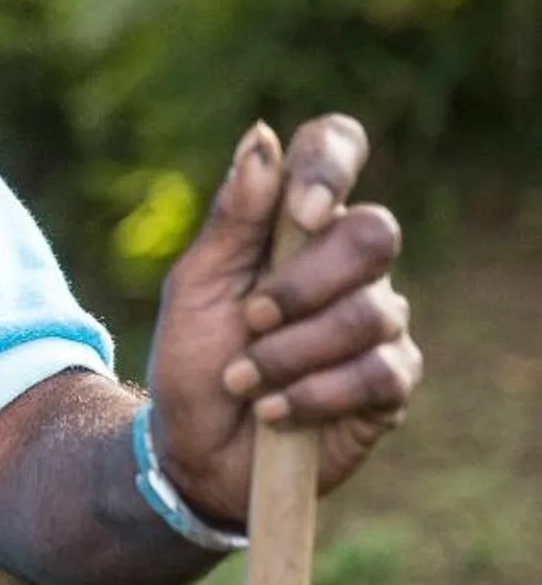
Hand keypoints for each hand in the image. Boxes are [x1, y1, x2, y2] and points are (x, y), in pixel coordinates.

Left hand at [144, 115, 421, 529]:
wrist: (193, 448)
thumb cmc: (193, 358)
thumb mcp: (195, 285)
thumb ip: (232, 217)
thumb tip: (262, 137)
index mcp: (296, 225)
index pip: (336, 150)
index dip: (330, 165)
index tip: (299, 212)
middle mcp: (349, 265)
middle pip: (373, 234)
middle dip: (302, 284)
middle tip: (250, 320)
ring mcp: (379, 323)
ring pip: (370, 312)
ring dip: (289, 352)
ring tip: (244, 378)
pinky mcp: (391, 384)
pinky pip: (375, 373)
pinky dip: (310, 394)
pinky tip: (272, 409)